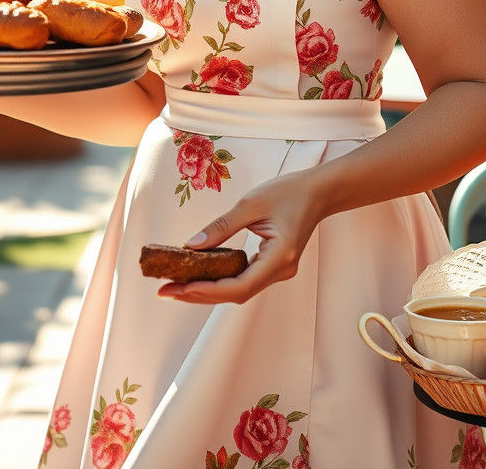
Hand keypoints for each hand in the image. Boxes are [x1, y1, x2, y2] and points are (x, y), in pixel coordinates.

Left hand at [157, 171, 322, 304]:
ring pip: (239, 289)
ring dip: (208, 289)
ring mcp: (278, 271)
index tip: (181, 288)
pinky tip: (200, 275)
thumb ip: (221, 227)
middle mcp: (280, 271)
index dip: (208, 290)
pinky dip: (221, 280)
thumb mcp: (251, 204)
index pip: (240, 286)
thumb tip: (191, 246)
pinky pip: (244, 279)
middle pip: (236, 293)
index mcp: (279, 258)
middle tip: (166, 290)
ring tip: (176, 286)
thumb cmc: (289, 192)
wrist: (319, 192)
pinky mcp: (273, 265)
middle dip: (200, 294)